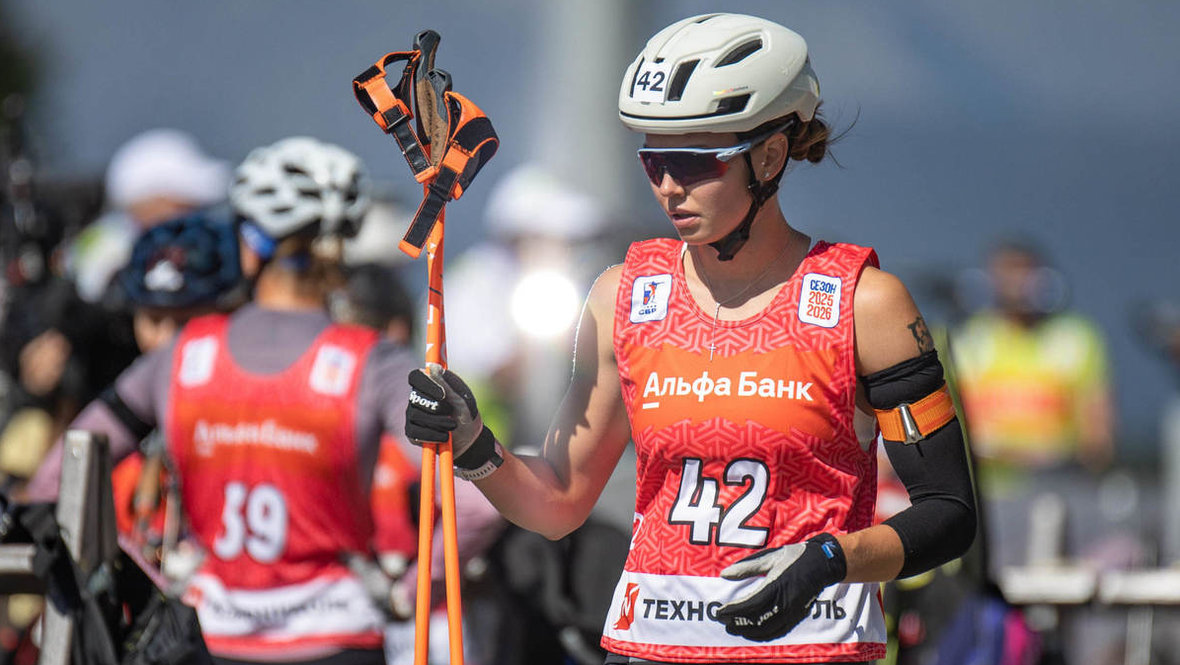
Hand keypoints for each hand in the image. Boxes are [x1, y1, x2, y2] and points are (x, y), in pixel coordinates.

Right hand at [405, 364, 501, 478]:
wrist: (469, 441)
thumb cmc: (467, 415)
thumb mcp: (462, 399)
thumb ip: (447, 383)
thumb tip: (432, 366)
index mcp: (430, 385)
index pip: (415, 376)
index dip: (426, 384)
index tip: (443, 394)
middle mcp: (417, 398)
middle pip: (415, 397)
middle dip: (436, 407)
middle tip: (452, 413)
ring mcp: (412, 415)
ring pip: (415, 415)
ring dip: (437, 422)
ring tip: (452, 426)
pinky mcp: (412, 433)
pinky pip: (415, 433)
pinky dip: (432, 436)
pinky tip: (444, 437)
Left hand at [715, 533, 845, 640]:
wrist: (822, 564)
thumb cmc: (794, 557)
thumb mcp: (769, 557)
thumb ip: (746, 567)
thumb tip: (724, 574)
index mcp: (776, 585)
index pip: (750, 604)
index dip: (733, 610)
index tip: (719, 611)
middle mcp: (784, 602)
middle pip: (756, 619)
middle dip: (736, 622)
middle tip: (722, 620)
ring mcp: (792, 612)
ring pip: (766, 629)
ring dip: (747, 630)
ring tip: (733, 627)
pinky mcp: (797, 617)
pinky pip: (778, 631)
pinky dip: (762, 635)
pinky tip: (752, 632)